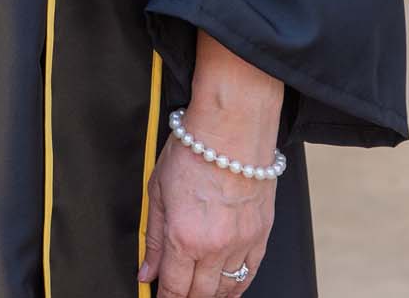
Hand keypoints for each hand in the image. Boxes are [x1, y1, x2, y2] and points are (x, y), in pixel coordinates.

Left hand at [139, 32, 281, 294]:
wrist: (232, 127)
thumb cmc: (194, 149)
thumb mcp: (158, 190)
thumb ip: (153, 238)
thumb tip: (146, 271)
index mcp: (184, 237)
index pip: (174, 288)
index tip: (160, 296)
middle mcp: (215, 247)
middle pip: (200, 294)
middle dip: (186, 297)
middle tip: (178, 291)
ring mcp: (241, 243)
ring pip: (226, 289)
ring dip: (212, 295)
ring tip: (201, 292)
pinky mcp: (261, 234)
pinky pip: (250, 274)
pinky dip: (238, 285)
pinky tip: (228, 287)